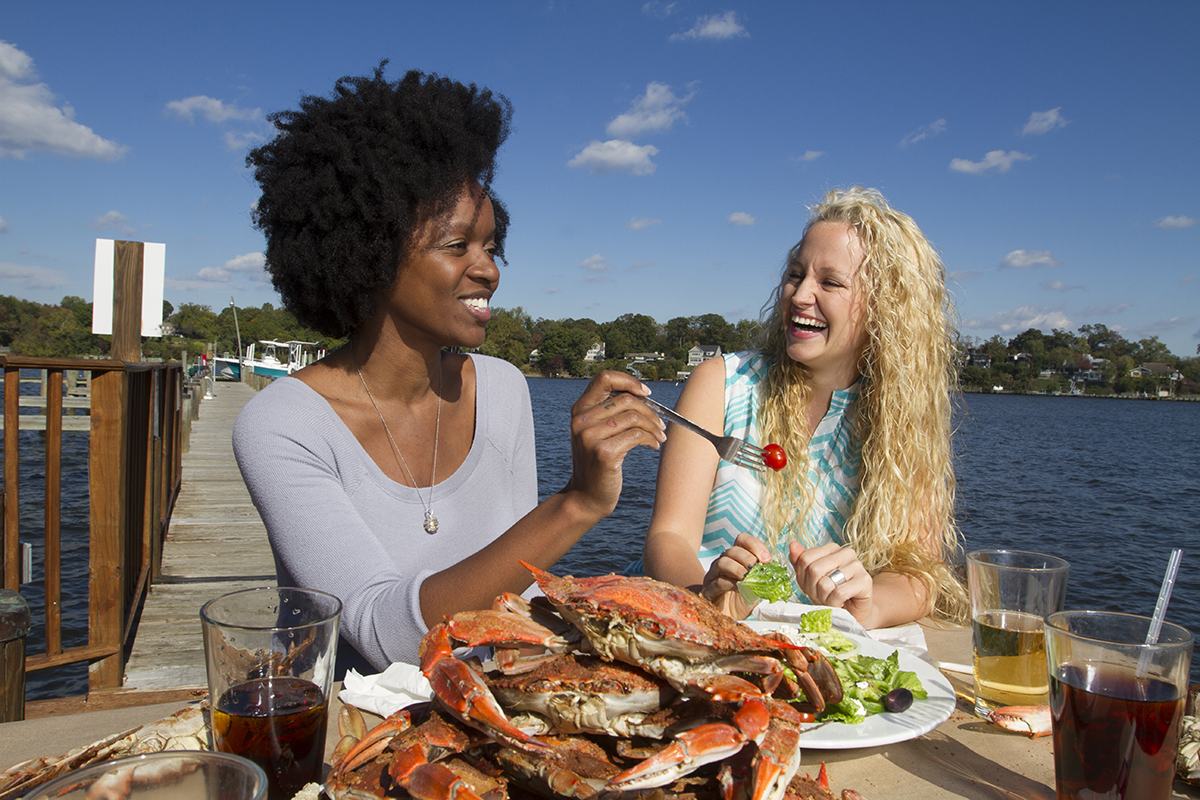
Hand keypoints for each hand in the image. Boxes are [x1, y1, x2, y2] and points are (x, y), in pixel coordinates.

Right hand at [562, 371, 665, 519]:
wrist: (585, 497)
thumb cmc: (596, 463)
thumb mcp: (595, 432)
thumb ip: (608, 412)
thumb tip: (642, 394)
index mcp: (579, 410)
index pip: (604, 378)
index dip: (628, 381)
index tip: (645, 393)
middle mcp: (581, 421)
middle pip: (626, 399)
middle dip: (649, 410)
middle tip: (660, 423)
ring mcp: (590, 437)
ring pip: (634, 417)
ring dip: (653, 426)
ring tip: (659, 435)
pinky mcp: (604, 453)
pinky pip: (636, 436)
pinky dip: (650, 439)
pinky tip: (653, 445)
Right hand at [700, 533, 772, 618]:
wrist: (728, 618)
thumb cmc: (742, 600)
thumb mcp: (757, 586)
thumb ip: (763, 577)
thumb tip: (774, 571)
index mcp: (735, 558)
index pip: (742, 540)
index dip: (754, 545)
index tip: (767, 559)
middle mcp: (722, 563)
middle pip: (732, 550)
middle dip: (748, 558)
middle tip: (758, 570)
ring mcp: (712, 577)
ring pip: (722, 563)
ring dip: (738, 570)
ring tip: (748, 579)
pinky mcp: (707, 592)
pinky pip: (717, 582)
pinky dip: (731, 584)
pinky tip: (741, 590)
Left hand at [789, 542, 873, 624]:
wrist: (853, 612)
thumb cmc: (830, 594)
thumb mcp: (809, 578)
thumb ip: (800, 561)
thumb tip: (793, 545)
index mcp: (832, 548)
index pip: (804, 558)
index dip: (803, 578)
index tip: (812, 586)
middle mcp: (846, 553)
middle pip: (814, 569)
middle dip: (813, 589)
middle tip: (822, 595)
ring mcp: (857, 565)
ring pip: (825, 583)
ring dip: (824, 597)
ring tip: (832, 599)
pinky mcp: (865, 581)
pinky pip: (839, 593)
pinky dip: (834, 603)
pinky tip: (840, 603)